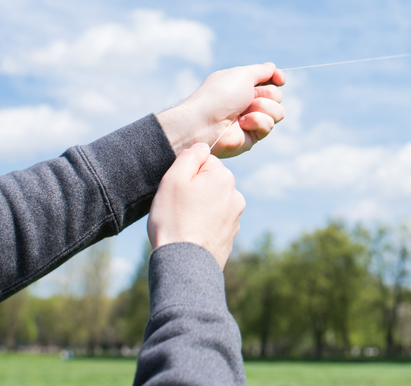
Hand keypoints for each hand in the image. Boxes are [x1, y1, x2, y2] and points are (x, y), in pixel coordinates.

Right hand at [147, 143, 245, 269]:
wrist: (184, 263)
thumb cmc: (175, 219)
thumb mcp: (174, 179)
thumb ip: (190, 156)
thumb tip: (202, 147)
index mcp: (224, 177)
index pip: (204, 162)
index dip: (186, 174)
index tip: (177, 190)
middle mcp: (236, 195)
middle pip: (209, 182)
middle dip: (193, 191)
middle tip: (177, 207)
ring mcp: (235, 217)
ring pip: (211, 203)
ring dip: (198, 208)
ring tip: (183, 223)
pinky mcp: (230, 236)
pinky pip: (213, 222)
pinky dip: (202, 225)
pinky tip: (190, 235)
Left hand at [156, 63, 285, 158]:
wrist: (205, 123)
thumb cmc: (219, 96)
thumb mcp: (242, 74)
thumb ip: (261, 71)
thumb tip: (273, 68)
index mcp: (244, 85)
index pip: (271, 81)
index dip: (277, 78)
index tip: (279, 79)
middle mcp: (249, 102)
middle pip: (277, 95)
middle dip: (266, 94)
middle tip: (249, 97)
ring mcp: (252, 119)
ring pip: (278, 111)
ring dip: (262, 108)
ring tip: (243, 113)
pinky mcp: (253, 136)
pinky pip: (269, 125)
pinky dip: (256, 121)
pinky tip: (241, 124)